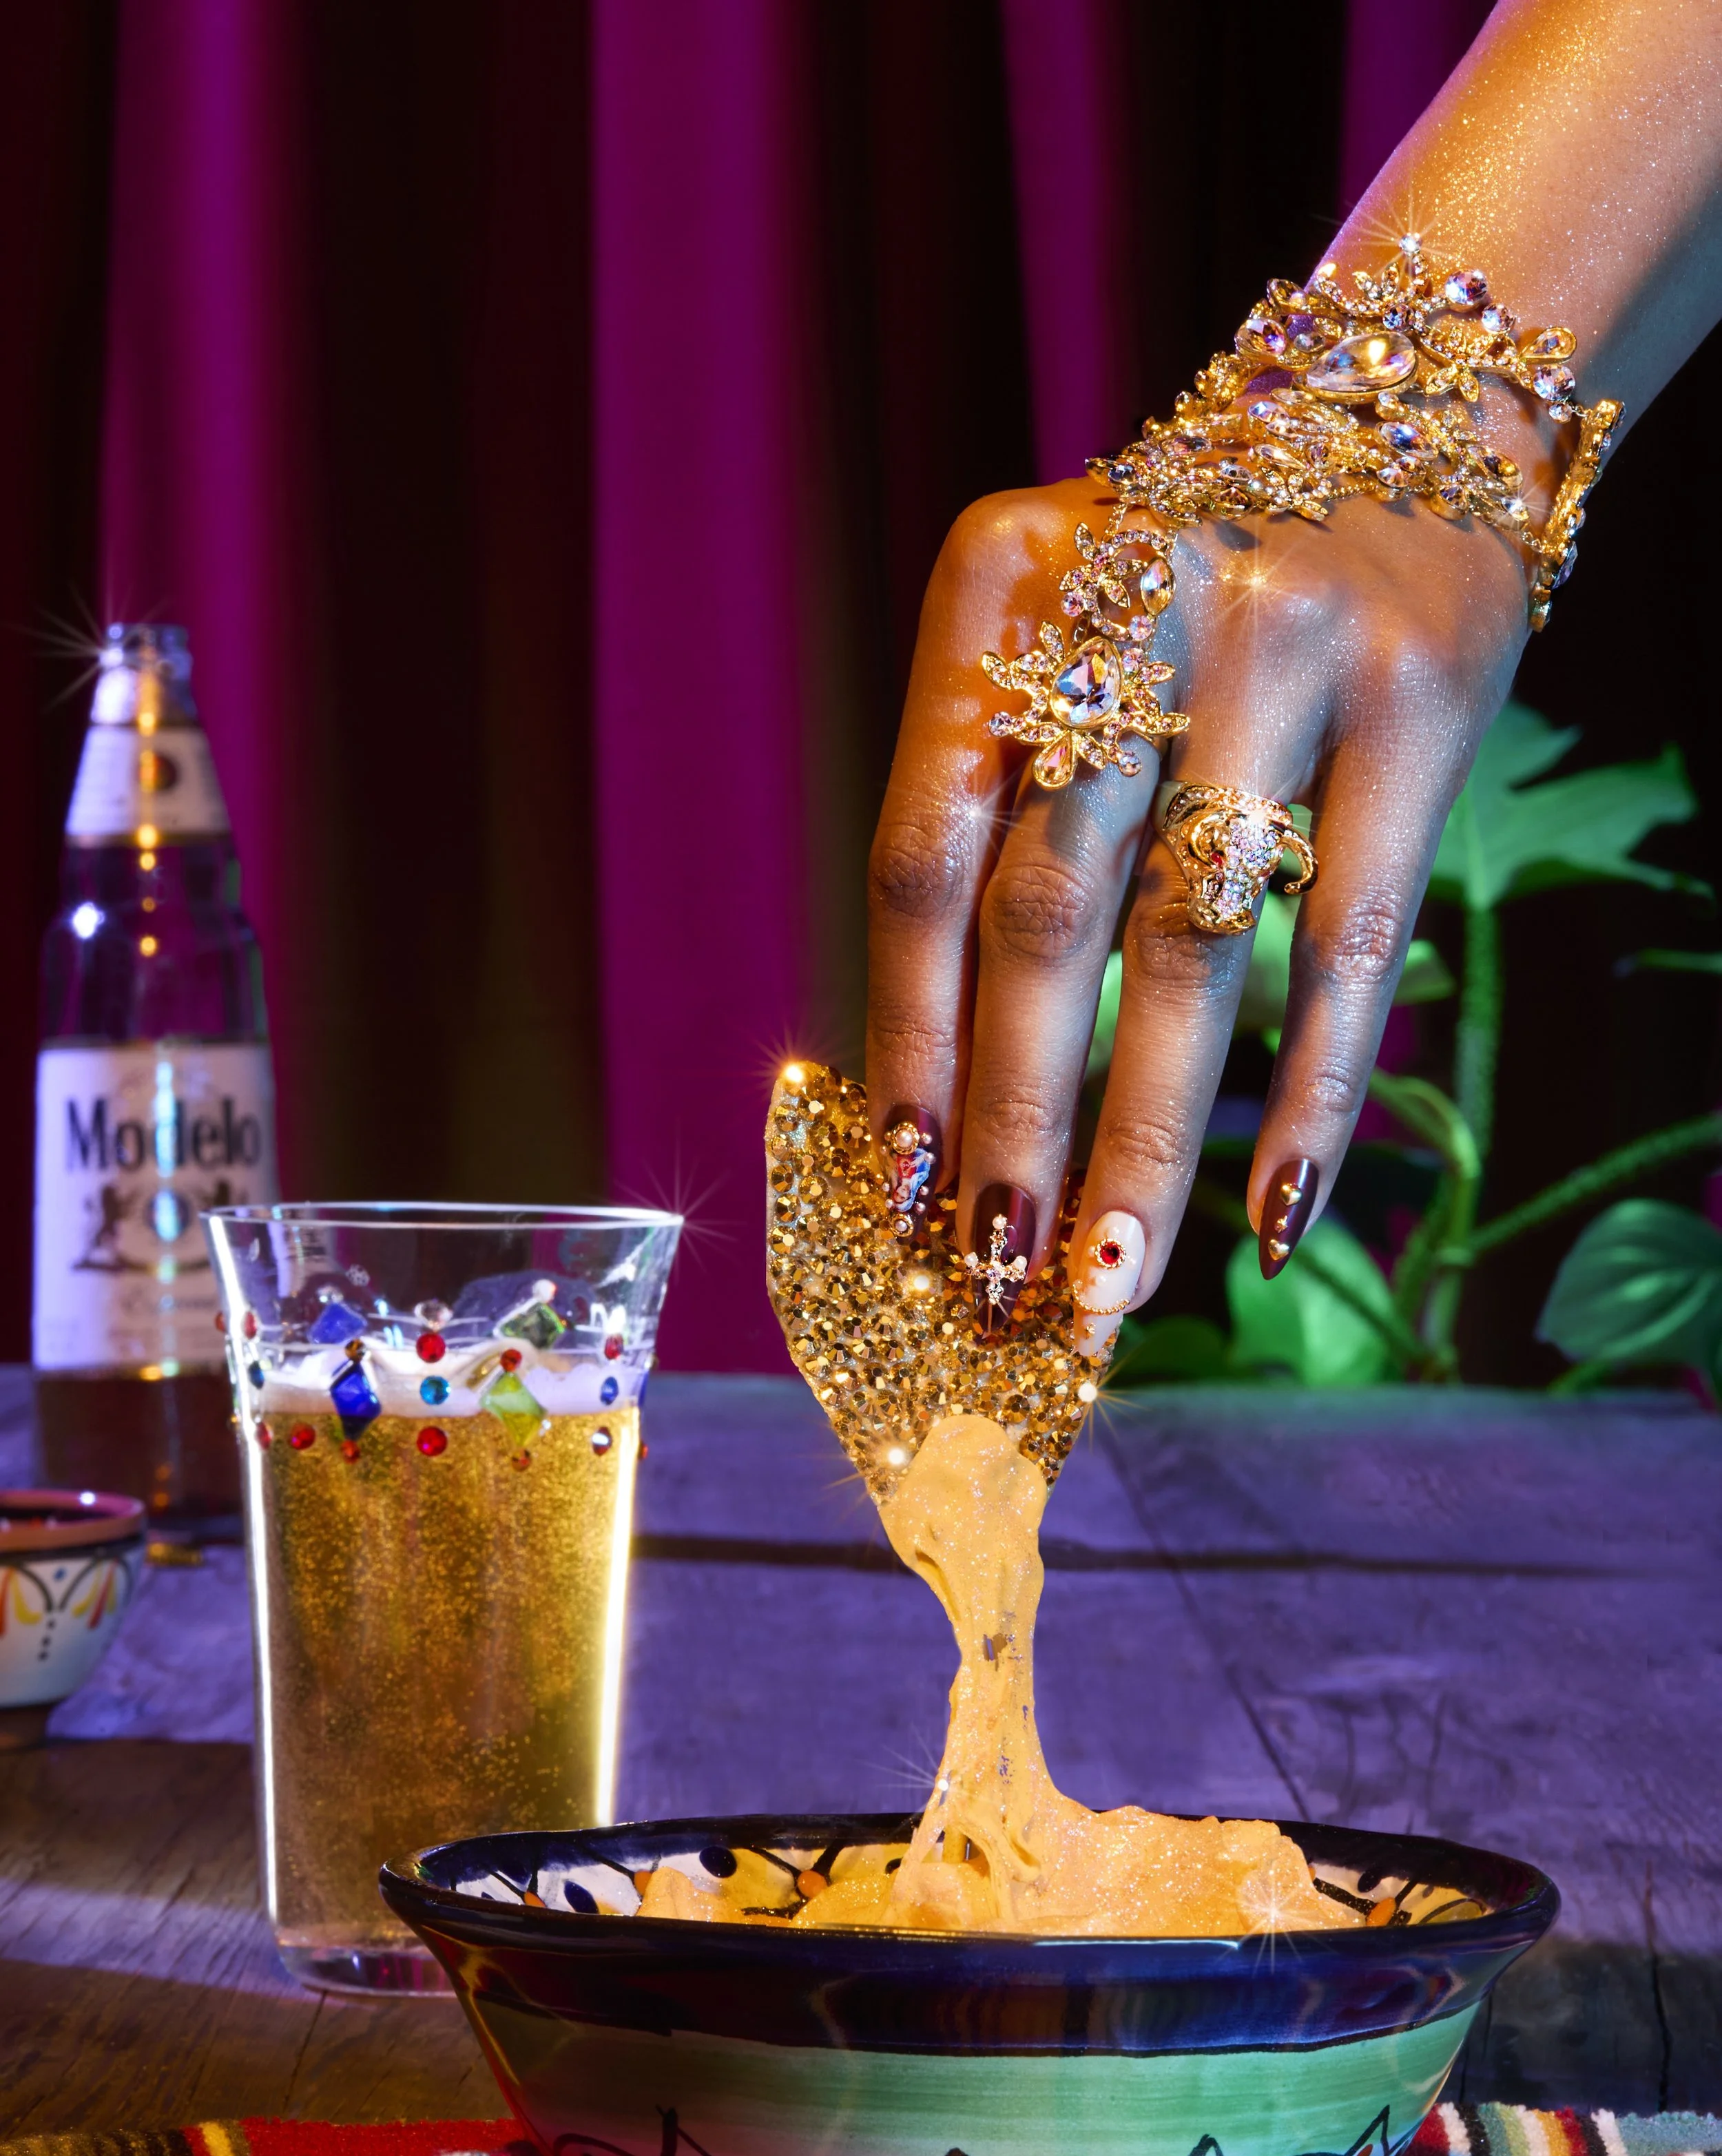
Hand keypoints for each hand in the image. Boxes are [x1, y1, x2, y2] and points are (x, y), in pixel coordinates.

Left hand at [865, 475, 1531, 1342]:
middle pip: (1048, 919)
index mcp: (996, 588)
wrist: (1403, 427)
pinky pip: (1350, 945)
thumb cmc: (1179, 603)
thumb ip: (993, 827)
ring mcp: (1286, 644)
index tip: (902, 1192)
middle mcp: (1133, 603)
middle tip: (998, 1278)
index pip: (924, 859)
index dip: (910, 1039)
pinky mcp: (1420, 701)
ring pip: (1193, 948)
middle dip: (1018, 1121)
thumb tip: (946, 1100)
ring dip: (1147, 1137)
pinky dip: (1310, 1093)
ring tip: (1111, 1276)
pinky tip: (1273, 1216)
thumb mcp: (1057, 656)